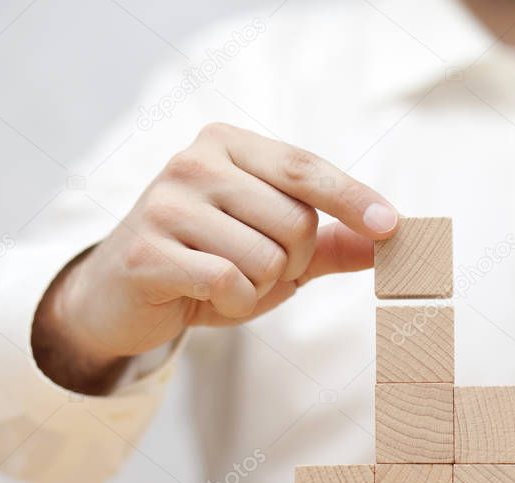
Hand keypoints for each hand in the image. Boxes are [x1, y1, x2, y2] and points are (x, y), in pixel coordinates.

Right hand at [31, 123, 397, 393]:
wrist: (122, 297)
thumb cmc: (206, 264)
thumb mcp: (274, 249)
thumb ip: (330, 242)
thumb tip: (392, 238)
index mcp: (227, 146)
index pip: (306, 169)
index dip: (353, 199)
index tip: (392, 226)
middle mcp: (194, 162)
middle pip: (296, 221)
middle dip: (292, 262)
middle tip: (253, 267)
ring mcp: (167, 204)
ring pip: (267, 257)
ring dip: (260, 287)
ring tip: (224, 280)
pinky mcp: (149, 251)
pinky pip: (231, 283)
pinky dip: (235, 304)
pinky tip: (205, 296)